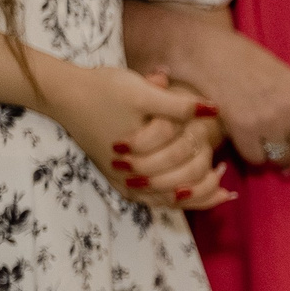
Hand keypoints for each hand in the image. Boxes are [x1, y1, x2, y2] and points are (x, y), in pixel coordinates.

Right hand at [45, 63, 214, 207]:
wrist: (65, 94)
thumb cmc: (104, 90)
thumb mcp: (142, 92)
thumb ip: (179, 105)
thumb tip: (214, 109)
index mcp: (139, 150)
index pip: (181, 156)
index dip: (202, 148)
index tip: (219, 146)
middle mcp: (129, 172)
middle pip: (178, 184)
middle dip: (204, 179)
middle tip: (223, 171)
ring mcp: (122, 180)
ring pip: (167, 199)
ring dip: (196, 196)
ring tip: (221, 191)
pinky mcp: (118, 180)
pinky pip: (152, 200)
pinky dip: (176, 200)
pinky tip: (194, 194)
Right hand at [147, 14, 289, 177]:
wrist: (213, 54)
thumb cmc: (252, 67)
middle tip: (285, 161)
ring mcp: (269, 119)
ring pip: (281, 159)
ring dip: (274, 160)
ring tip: (265, 146)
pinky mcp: (244, 127)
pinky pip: (256, 159)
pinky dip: (253, 157)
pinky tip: (248, 143)